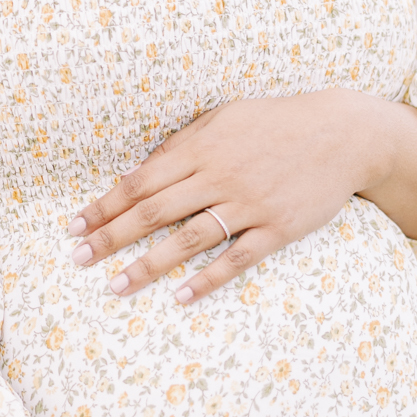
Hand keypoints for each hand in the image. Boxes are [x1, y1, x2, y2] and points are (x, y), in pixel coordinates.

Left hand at [65, 90, 416, 301]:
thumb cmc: (275, 123)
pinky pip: (237, 258)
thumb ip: (181, 145)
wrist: (342, 133)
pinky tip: (181, 298)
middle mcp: (218, 176)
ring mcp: (249, 204)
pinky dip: (208, 280)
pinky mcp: (278, 228)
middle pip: (153, 212)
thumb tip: (139, 172)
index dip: (103, 206)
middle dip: (110, 237)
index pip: (139, 182)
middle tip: (77, 259)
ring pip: (188, 239)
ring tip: (114, 287)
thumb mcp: (222, 119)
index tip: (74, 226)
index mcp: (200, 148)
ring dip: (147, 265)